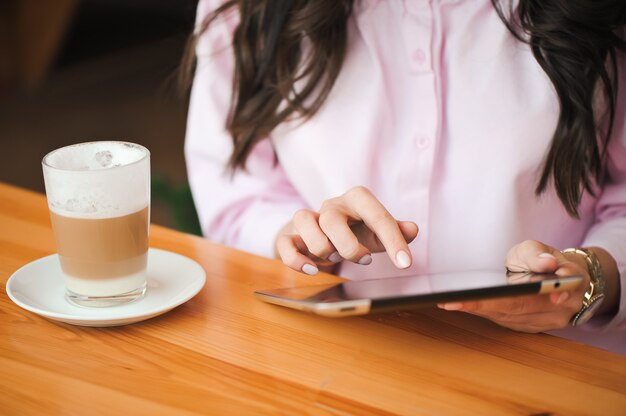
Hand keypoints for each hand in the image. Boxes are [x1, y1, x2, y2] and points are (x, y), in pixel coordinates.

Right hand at [276, 186, 417, 274]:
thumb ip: (395, 230)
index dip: (393, 241)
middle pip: (332, 218)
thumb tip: (412, 230)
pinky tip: (312, 270)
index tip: (405, 264)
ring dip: (321, 248)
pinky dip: (296, 259)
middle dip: (348, 246)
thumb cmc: (354, 230)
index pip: (376, 215)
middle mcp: (331, 206)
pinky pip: (285, 242)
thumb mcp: (376, 230)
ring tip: (334, 258)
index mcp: (356, 200)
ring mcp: (308, 219)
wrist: (322, 230)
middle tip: (364, 261)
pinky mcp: (291, 234)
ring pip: (304, 221)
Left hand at [438, 240, 589, 332]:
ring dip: (476, 311)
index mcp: (567, 286)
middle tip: (450, 302)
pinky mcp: (528, 326)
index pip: (535, 293)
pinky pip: (503, 320)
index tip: (481, 298)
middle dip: (480, 306)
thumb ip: (540, 255)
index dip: (506, 298)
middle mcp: (557, 310)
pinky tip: (459, 306)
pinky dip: (481, 312)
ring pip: (506, 317)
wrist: (561, 276)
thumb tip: (547, 263)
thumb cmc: (546, 259)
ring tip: (448, 303)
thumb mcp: (541, 248)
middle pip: (515, 310)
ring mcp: (543, 322)